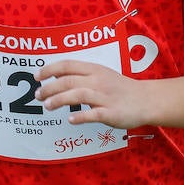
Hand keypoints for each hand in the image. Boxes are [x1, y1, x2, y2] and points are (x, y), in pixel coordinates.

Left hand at [34, 60, 148, 128]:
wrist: (146, 100)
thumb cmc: (120, 88)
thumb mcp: (101, 74)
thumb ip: (80, 74)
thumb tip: (55, 74)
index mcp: (95, 70)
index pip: (68, 65)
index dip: (50, 69)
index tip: (37, 77)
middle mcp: (98, 81)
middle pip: (69, 81)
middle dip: (50, 87)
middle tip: (38, 96)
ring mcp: (106, 97)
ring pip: (78, 94)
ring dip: (60, 100)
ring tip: (47, 106)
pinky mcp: (112, 113)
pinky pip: (94, 114)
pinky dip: (81, 116)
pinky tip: (70, 119)